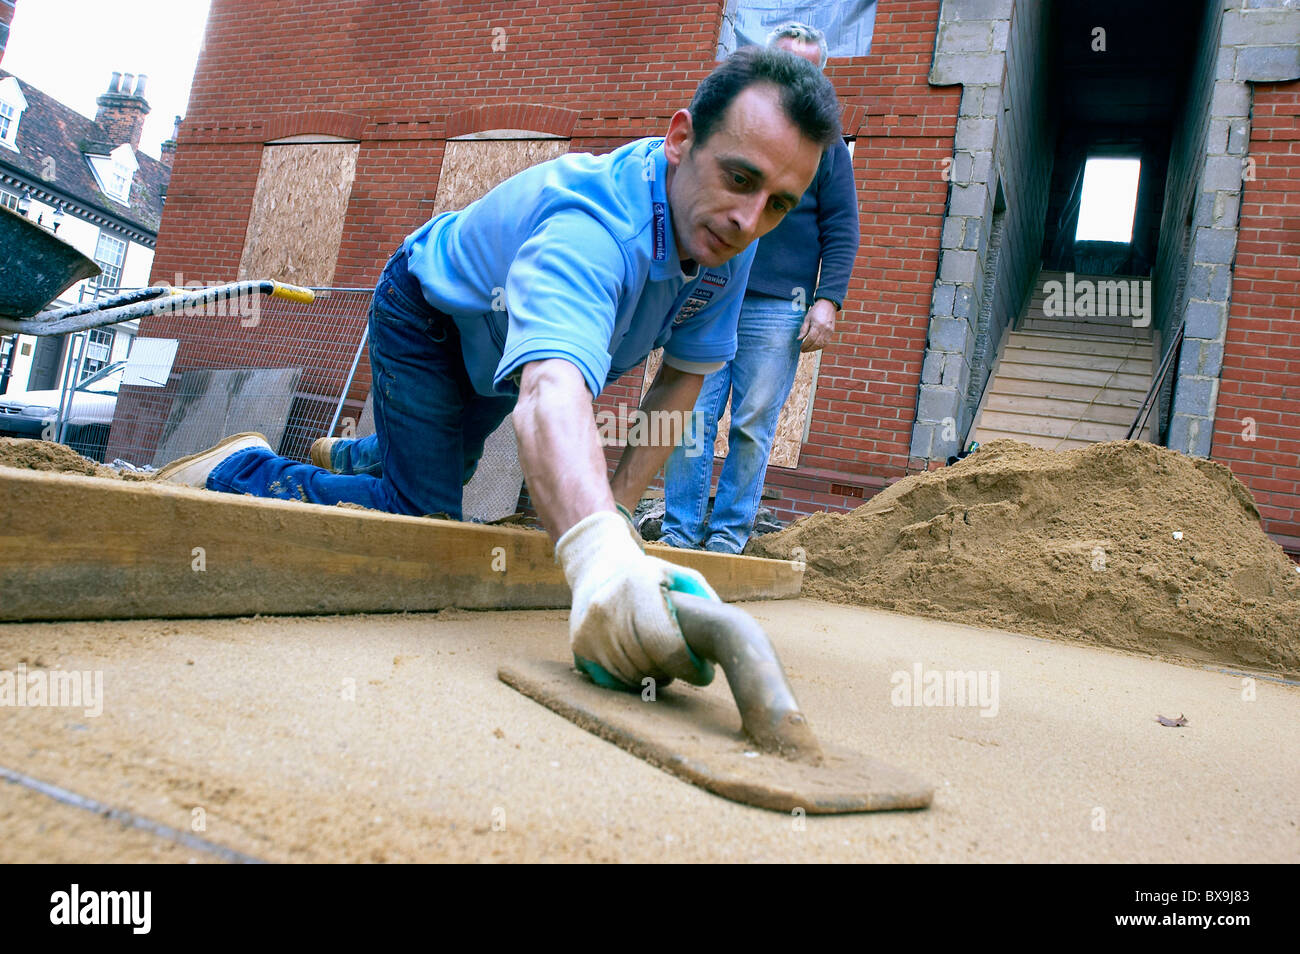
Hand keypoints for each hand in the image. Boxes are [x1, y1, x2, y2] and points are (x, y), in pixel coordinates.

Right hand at [556, 510, 717, 688]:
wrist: (598, 566)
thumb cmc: (647, 575)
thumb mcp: (679, 575)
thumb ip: (704, 599)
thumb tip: (725, 631)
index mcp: (638, 588)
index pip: (666, 645)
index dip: (689, 667)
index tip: (704, 673)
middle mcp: (608, 608)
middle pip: (648, 664)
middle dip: (673, 672)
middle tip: (685, 668)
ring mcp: (589, 628)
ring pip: (629, 676)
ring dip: (652, 679)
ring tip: (664, 666)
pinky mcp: (579, 644)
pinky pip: (609, 679)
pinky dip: (629, 681)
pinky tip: (641, 669)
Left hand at [797, 299, 837, 352]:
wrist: (828, 304)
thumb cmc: (816, 310)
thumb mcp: (807, 318)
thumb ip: (803, 329)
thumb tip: (799, 339)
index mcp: (818, 325)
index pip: (811, 339)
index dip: (805, 345)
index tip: (801, 348)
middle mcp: (825, 329)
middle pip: (816, 343)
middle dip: (809, 348)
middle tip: (803, 350)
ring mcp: (829, 331)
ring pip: (822, 344)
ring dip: (814, 349)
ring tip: (808, 349)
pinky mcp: (832, 332)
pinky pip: (826, 342)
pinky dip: (820, 346)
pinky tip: (815, 347)